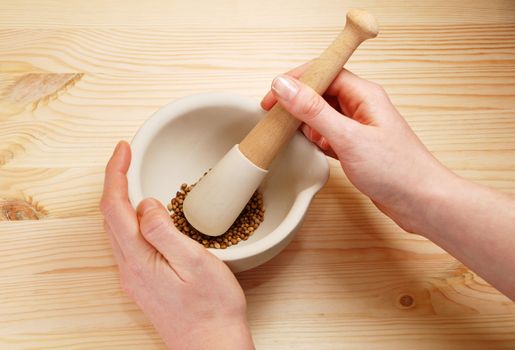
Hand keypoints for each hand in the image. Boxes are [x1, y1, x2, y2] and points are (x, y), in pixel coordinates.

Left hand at [100, 141, 253, 349]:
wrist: (213, 347)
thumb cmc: (212, 309)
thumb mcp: (195, 263)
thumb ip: (164, 231)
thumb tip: (145, 204)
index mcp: (139, 259)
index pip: (114, 207)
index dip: (115, 173)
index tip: (123, 149)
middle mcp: (130, 269)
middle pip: (110, 216)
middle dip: (115, 181)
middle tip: (128, 158)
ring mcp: (135, 277)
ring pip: (118, 229)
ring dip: (122, 199)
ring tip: (135, 178)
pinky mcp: (145, 282)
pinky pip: (129, 242)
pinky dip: (131, 218)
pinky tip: (147, 214)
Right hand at [261, 64, 454, 232]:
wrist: (422, 202)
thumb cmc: (397, 170)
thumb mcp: (348, 138)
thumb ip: (314, 110)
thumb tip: (284, 86)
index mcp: (364, 94)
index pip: (324, 72)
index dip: (296, 81)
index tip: (272, 96)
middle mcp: (362, 106)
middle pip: (321, 91)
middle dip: (297, 101)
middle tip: (276, 116)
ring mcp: (359, 127)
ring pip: (323, 113)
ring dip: (305, 121)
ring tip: (292, 133)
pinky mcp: (356, 146)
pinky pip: (328, 133)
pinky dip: (315, 138)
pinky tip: (311, 147)